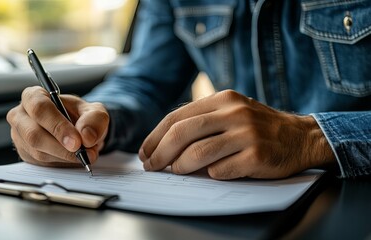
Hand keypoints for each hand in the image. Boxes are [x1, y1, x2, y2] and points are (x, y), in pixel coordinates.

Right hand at [7, 86, 108, 166]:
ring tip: (85, 154)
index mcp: (34, 96)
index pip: (39, 108)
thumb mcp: (95, 112)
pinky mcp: (25, 154)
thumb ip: (94, 119)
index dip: (58, 125)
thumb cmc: (82, 117)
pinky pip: (41, 163)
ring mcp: (20, 137)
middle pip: (34, 134)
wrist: (80, 132)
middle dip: (61, 146)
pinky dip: (62, 163)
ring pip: (38, 152)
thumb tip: (86, 136)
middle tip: (81, 152)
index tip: (76, 140)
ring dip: (65, 156)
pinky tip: (74, 158)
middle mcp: (21, 115)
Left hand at [139, 90, 334, 179]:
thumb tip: (164, 143)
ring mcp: (247, 133)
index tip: (146, 152)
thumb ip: (202, 121)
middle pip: (182, 133)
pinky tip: (212, 173)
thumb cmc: (258, 127)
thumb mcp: (231, 112)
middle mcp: (234, 112)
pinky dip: (210, 174)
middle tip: (151, 166)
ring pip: (198, 153)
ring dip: (180, 166)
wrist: (301, 137)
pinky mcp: (257, 155)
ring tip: (176, 171)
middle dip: (160, 152)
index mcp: (222, 99)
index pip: (177, 117)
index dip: (155, 136)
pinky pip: (221, 170)